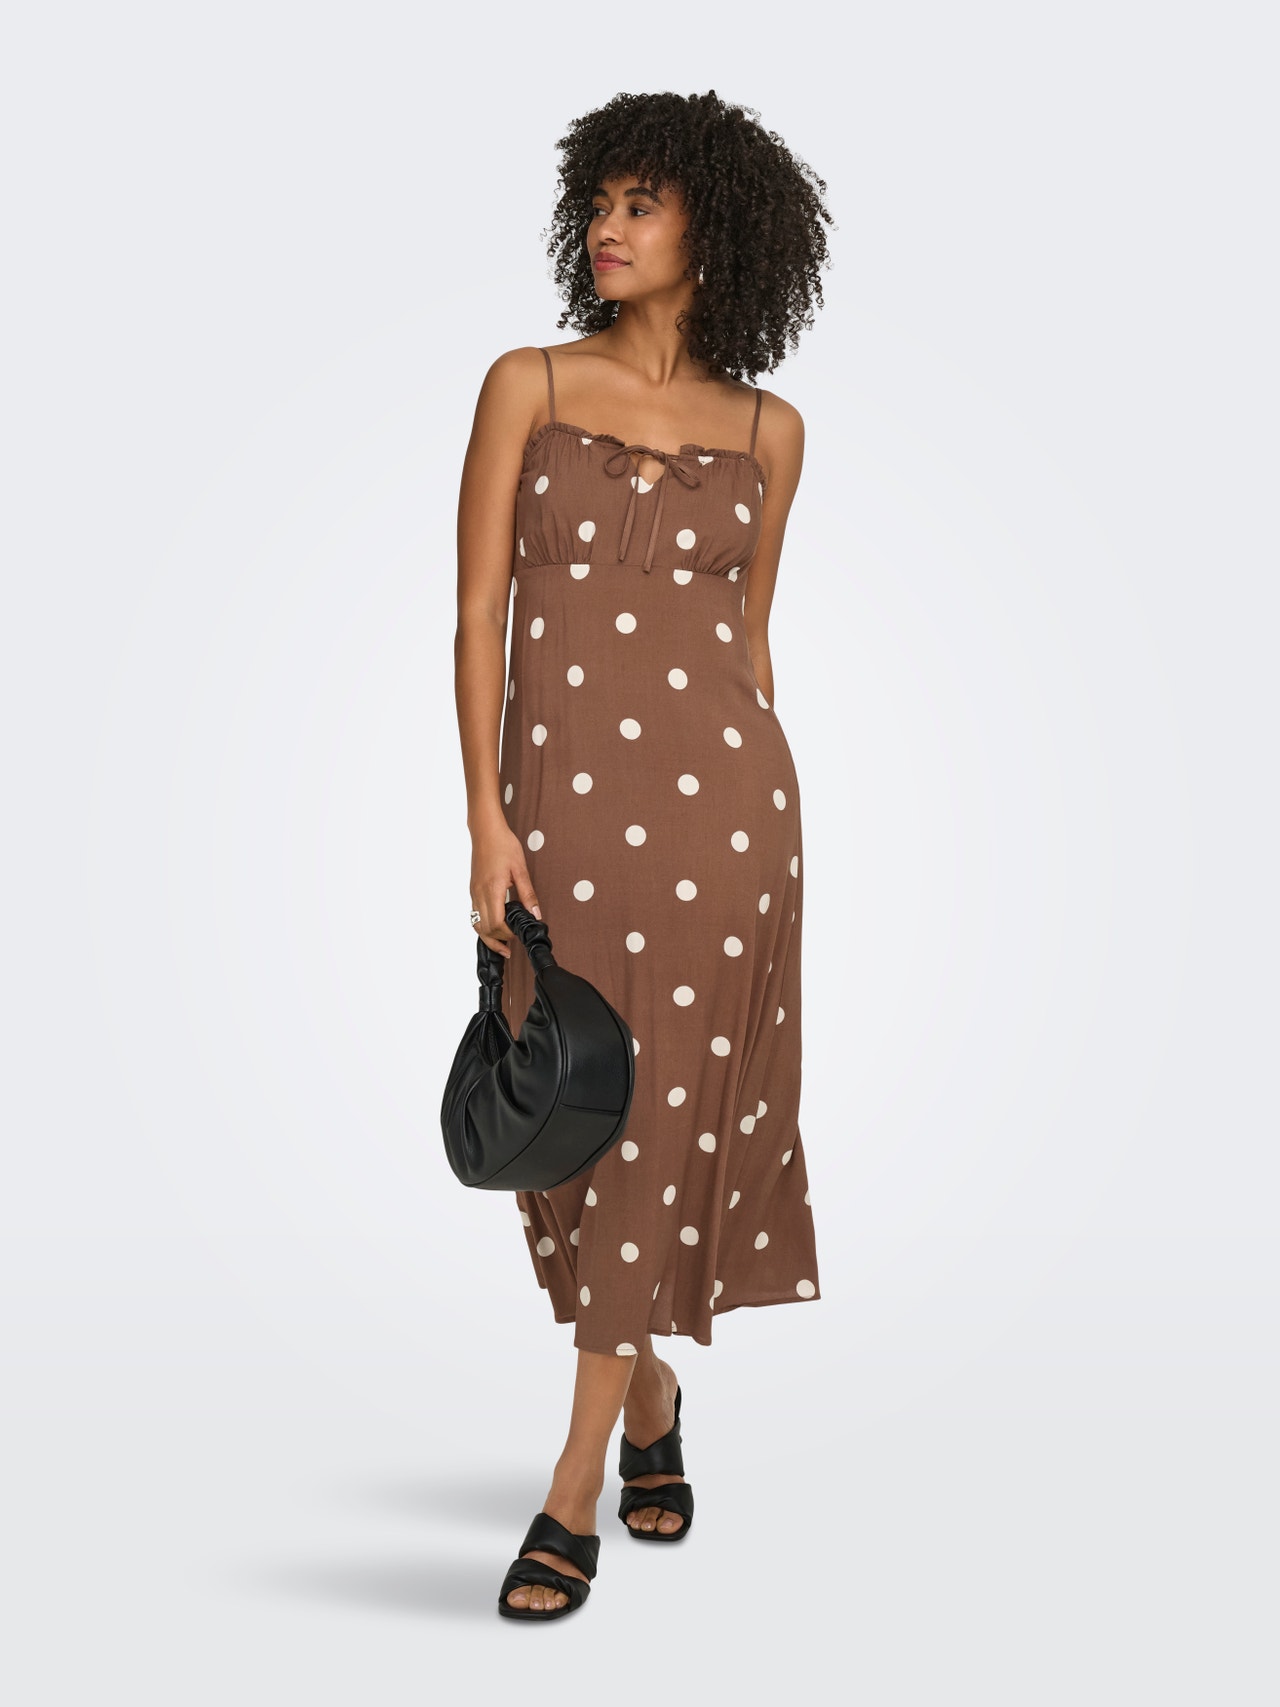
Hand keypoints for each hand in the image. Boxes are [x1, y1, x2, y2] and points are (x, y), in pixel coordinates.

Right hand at [469, 822, 541, 956]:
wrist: (486, 830)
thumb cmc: (503, 845)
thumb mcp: (520, 869)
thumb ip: (528, 894)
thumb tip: (536, 914)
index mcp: (492, 889)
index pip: (496, 923)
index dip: (507, 934)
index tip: (519, 934)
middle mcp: (479, 893)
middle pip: (484, 928)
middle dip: (498, 940)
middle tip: (512, 947)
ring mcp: (474, 892)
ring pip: (476, 924)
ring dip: (488, 936)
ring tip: (501, 945)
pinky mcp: (473, 889)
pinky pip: (475, 914)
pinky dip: (483, 925)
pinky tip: (493, 927)